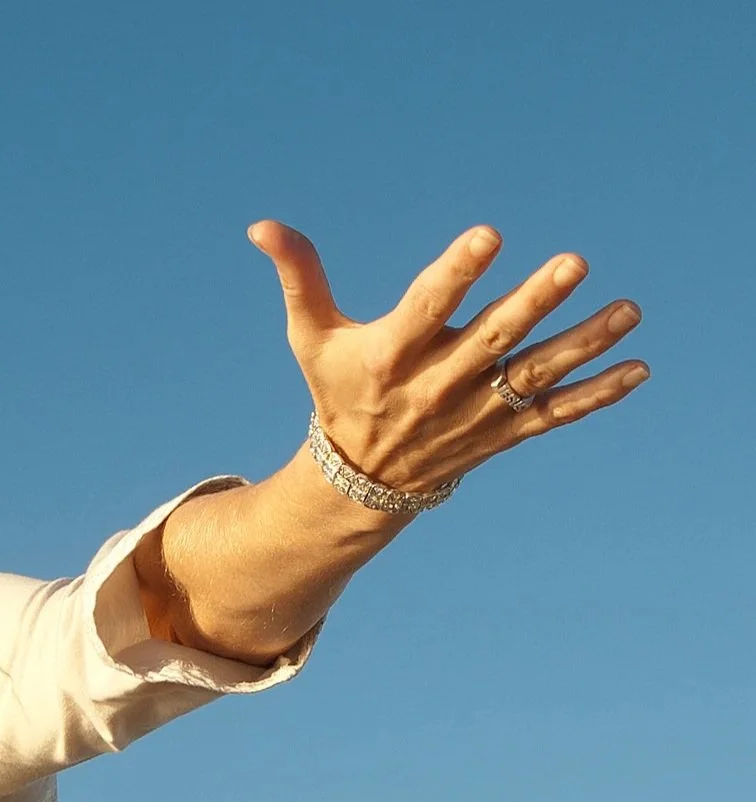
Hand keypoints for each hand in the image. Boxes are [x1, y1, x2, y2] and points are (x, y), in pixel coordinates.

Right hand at [247, 220, 647, 494]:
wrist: (357, 478)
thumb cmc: (336, 388)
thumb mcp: (310, 337)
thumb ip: (298, 276)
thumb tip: (262, 226)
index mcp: (390, 356)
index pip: (427, 309)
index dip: (456, 273)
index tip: (488, 235)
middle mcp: (435, 386)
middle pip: (492, 340)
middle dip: (534, 302)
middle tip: (576, 262)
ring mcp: (473, 414)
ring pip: (533, 377)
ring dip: (582, 345)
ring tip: (628, 311)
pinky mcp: (499, 434)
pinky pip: (553, 417)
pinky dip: (596, 396)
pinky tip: (637, 369)